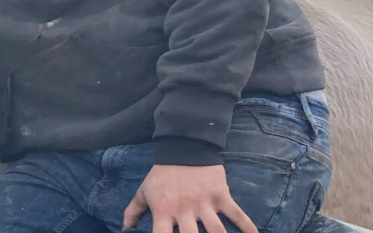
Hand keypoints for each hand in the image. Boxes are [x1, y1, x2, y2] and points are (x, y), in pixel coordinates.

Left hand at [122, 164, 258, 232]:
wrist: (183, 147)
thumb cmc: (162, 174)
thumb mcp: (144, 190)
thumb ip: (133, 210)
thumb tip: (125, 228)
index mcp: (163, 211)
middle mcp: (184, 210)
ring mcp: (204, 203)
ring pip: (216, 231)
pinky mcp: (220, 195)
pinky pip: (236, 213)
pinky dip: (247, 226)